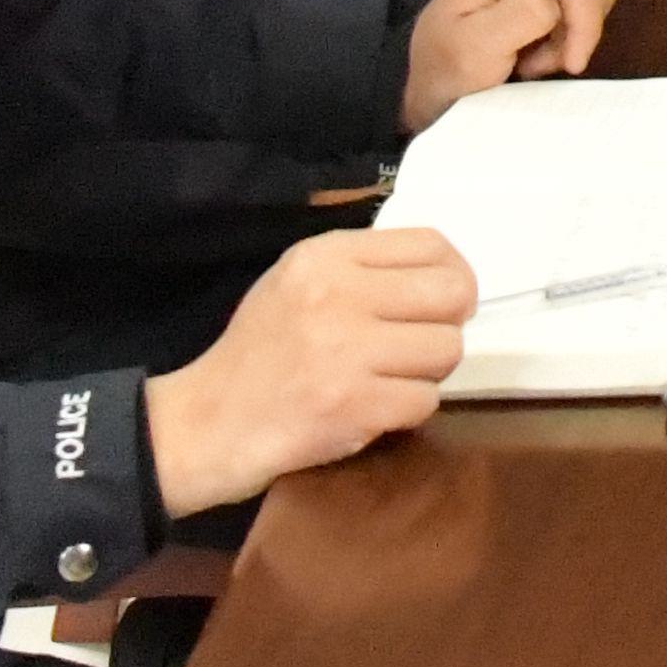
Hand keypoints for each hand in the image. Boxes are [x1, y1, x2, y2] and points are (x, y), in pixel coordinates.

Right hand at [143, 226, 471, 511]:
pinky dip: (408, 409)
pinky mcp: (354, 406)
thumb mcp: (297, 281)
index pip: (431, 244)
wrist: (212, 422)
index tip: (444, 299)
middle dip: (450, 322)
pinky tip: (376, 407)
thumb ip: (363, 269)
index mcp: (324, 256)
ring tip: (393, 377)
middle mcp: (337, 295)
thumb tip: (444, 275)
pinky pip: (425, 401)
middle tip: (424, 342)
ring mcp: (346, 352)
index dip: (454, 272)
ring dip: (429, 371)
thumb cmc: (261, 351)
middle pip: (452, 294)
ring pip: (447, 349)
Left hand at [396, 0, 612, 121]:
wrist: (427, 89)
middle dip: (574, 30)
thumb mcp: (476, 47)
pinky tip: (533, 52)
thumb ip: (523, 15)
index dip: (584, 23)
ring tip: (533, 60)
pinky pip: (575, 5)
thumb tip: (556, 4)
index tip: (571, 66)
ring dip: (570, 35)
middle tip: (539, 65)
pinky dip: (564, 35)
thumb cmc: (446, 72)